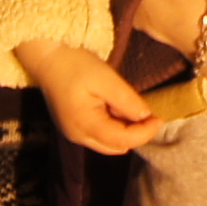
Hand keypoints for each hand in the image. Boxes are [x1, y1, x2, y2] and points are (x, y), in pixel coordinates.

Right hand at [17, 38, 159, 154]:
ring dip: (125, 132)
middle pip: (116, 147)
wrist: (46, 58)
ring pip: (108, 144)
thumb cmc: (74, 64)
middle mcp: (77, 135)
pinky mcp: (72, 127)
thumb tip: (146, 116)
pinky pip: (98, 136)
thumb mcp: (105, 78)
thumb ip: (126, 100)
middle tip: (149, 114)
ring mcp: (73, 133)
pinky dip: (113, 128)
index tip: (159, 117)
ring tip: (131, 109)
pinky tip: (116, 109)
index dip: (145, 132)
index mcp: (85, 124)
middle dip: (136, 134)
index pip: (123, 140)